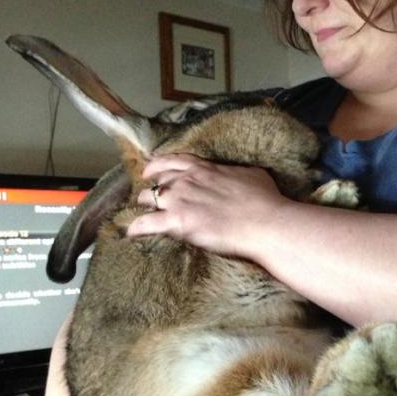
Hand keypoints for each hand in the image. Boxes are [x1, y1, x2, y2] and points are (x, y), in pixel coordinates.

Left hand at [126, 153, 286, 258]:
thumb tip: (239, 174)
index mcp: (203, 168)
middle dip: (152, 190)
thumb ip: (237, 173)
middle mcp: (186, 180)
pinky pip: (146, 224)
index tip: (151, 171)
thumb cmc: (265, 199)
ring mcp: (179, 201)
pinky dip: (136, 228)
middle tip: (151, 201)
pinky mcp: (177, 222)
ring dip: (143, 207)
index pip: (173, 161)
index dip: (158, 166)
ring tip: (141, 216)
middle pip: (156, 182)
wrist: (264, 222)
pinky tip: (131, 233)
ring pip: (146, 199)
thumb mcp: (252, 174)